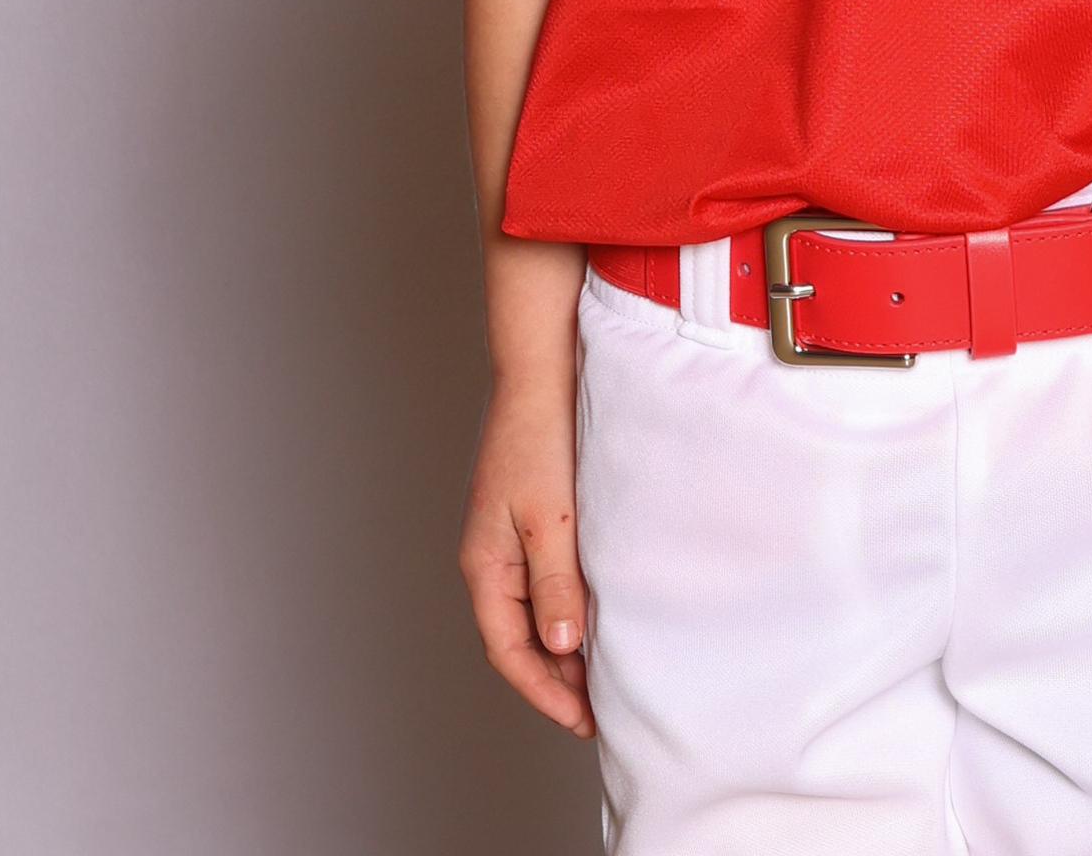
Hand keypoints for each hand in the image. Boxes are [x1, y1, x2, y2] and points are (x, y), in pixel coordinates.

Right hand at [459, 376, 594, 736]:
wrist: (541, 370)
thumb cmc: (540, 438)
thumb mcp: (551, 518)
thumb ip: (556, 584)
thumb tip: (563, 646)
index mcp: (484, 565)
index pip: (509, 651)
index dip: (545, 692)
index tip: (583, 720)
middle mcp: (490, 558)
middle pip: (520, 638)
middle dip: (557, 678)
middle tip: (602, 708)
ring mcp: (508, 538)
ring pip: (534, 610)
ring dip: (565, 643)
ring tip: (607, 671)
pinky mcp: (530, 518)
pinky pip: (546, 579)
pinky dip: (570, 606)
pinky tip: (600, 612)